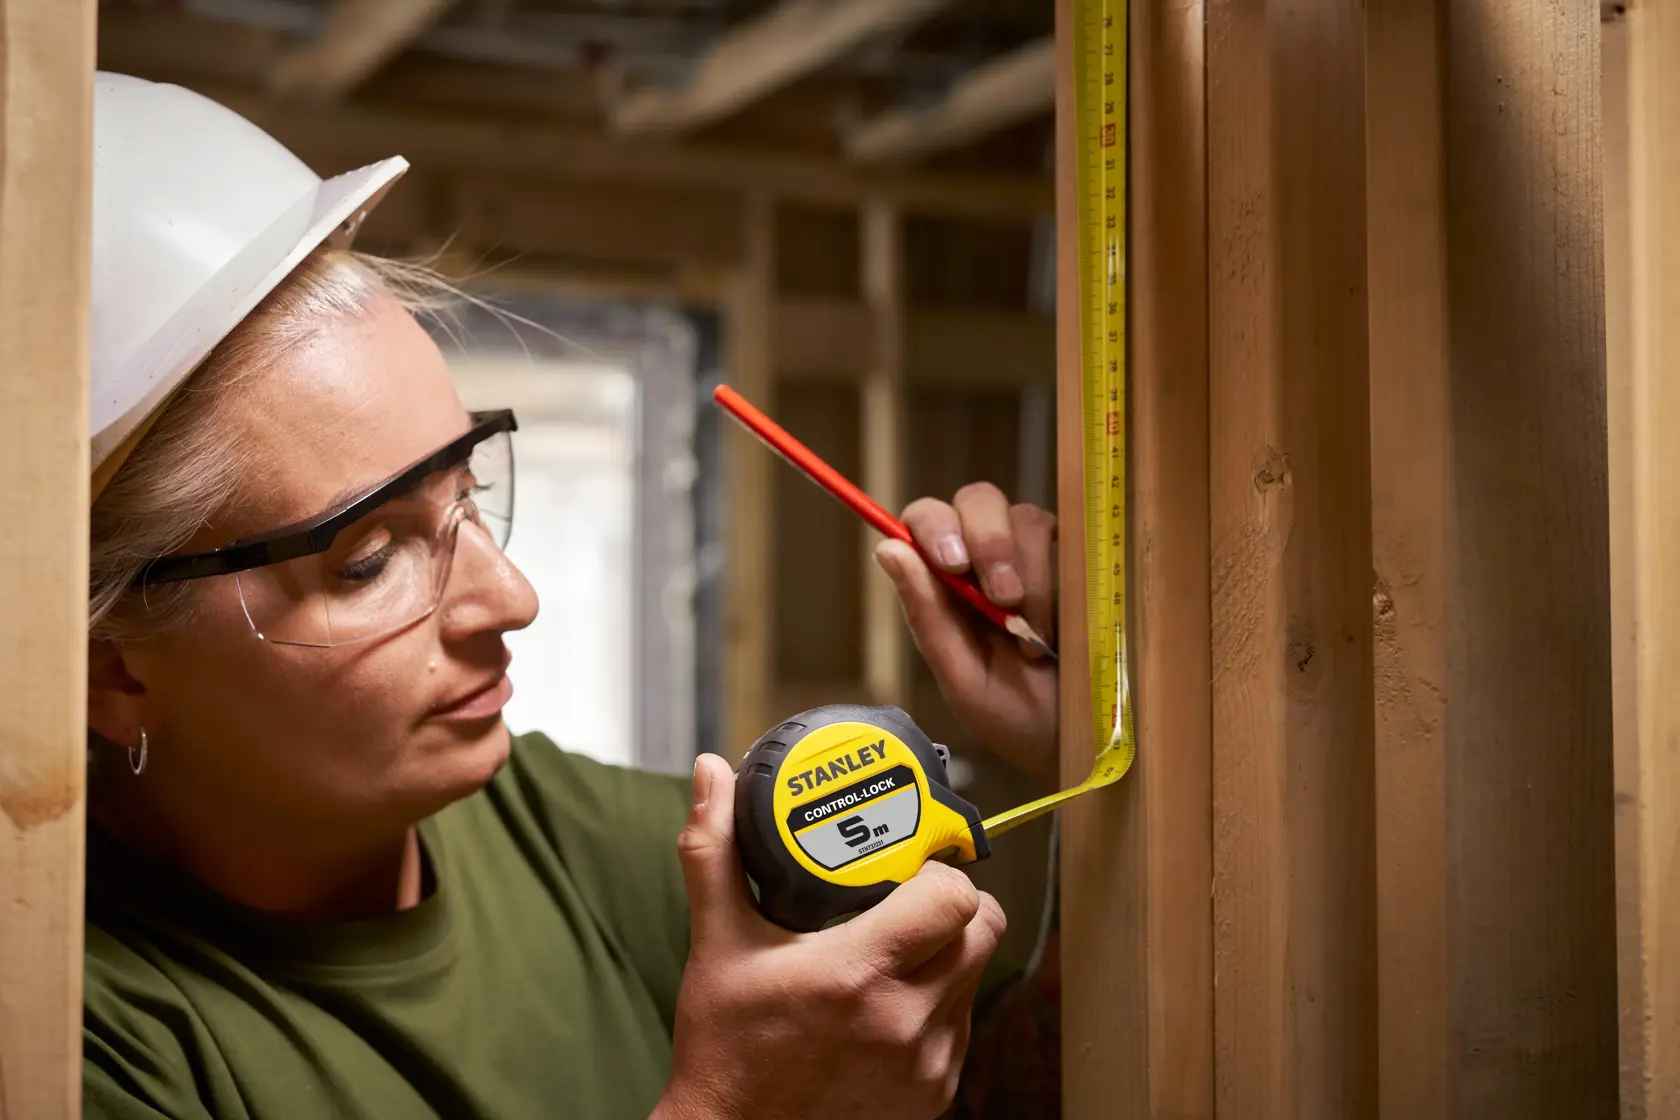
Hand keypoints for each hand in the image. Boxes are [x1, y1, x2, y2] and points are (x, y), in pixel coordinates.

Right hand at [656, 755, 1006, 1119]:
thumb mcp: (717, 943)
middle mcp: (905, 1021)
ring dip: (950, 956)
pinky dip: (942, 1006)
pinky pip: (963, 1027)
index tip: (910, 868)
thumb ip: (716, 852)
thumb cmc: (725, 1043)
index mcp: (857, 973)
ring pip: (977, 978)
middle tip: (911, 900)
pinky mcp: (935, 1096)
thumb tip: (711, 774)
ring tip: (900, 948)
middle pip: (982, 931)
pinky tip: (895, 1001)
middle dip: (954, 908)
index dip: (941, 872)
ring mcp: (926, 1064)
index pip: (955, 899)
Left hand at [875, 483, 1057, 786]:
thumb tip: (888, 548)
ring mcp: (1038, 554)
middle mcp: (987, 556)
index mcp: (946, 580)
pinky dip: (1065, 581)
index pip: (927, 518)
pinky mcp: (1082, 561)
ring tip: (1035, 636)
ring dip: (1032, 574)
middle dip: (990, 541)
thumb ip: (926, 613)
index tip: (954, 564)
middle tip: (1005, 598)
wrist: (1080, 744)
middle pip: (978, 499)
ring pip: (1027, 518)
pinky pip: (1074, 539)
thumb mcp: (961, 677)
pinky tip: (1066, 626)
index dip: (936, 526)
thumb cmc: (1012, 715)